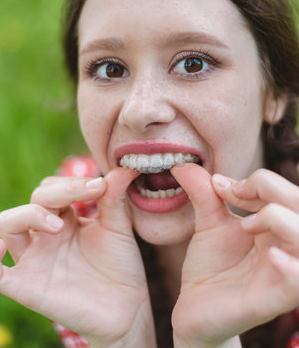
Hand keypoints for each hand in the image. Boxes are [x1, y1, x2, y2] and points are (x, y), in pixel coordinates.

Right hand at [0, 168, 155, 347]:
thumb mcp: (118, 227)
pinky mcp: (27, 285)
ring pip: (8, 225)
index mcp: (64, 217)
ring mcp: (34, 258)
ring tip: (57, 225)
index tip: (101, 185)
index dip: (73, 182)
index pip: (53, 187)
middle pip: (35, 200)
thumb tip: (125, 167)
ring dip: (29, 215)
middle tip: (89, 193)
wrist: (126, 306)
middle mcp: (45, 234)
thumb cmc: (120, 265)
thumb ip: (115, 197)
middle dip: (60, 192)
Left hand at [170, 164, 298, 347]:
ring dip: (279, 220)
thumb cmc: (211, 266)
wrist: (195, 306)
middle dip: (273, 191)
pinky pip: (298, 281)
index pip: (286, 192)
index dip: (259, 181)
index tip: (222, 185)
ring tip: (247, 225)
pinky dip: (291, 265)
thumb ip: (204, 193)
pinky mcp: (275, 299)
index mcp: (276, 226)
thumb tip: (184, 164)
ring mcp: (284, 273)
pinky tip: (270, 256)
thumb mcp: (210, 223)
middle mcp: (287, 247)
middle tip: (237, 195)